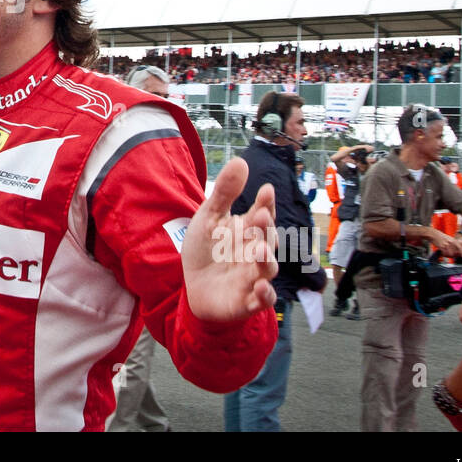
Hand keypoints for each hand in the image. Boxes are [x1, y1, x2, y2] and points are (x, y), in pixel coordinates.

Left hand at [182, 158, 277, 322]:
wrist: (193, 285)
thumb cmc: (207, 249)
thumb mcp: (210, 217)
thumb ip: (224, 192)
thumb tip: (240, 160)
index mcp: (249, 230)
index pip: (262, 214)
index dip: (265, 203)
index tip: (265, 190)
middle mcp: (256, 252)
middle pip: (267, 239)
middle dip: (265, 228)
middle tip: (259, 216)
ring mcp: (254, 277)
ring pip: (268, 269)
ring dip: (266, 261)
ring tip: (260, 250)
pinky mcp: (248, 301)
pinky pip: (263, 300)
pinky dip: (265, 295)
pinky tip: (260, 287)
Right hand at [435, 232, 461, 258]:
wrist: (434, 234)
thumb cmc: (441, 237)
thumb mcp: (449, 239)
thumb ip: (454, 244)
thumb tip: (457, 251)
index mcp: (454, 240)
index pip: (460, 247)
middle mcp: (451, 242)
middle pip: (455, 252)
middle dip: (454, 255)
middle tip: (451, 255)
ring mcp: (446, 245)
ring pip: (450, 254)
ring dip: (448, 255)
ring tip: (446, 254)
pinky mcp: (441, 247)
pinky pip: (444, 253)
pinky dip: (444, 254)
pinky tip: (442, 253)